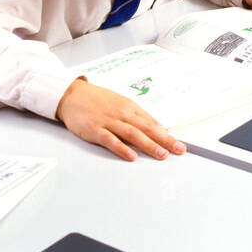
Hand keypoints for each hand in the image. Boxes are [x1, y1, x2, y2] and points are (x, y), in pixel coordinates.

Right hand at [56, 79, 186, 162]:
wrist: (71, 94)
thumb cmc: (96, 100)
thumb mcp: (119, 103)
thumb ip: (135, 116)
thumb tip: (155, 128)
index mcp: (129, 107)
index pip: (152, 122)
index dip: (167, 134)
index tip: (179, 144)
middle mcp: (121, 113)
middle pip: (147, 128)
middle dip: (165, 140)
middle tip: (179, 150)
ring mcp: (108, 121)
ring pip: (132, 134)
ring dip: (149, 145)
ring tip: (161, 154)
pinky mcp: (95, 129)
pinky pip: (110, 140)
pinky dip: (122, 148)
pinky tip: (132, 156)